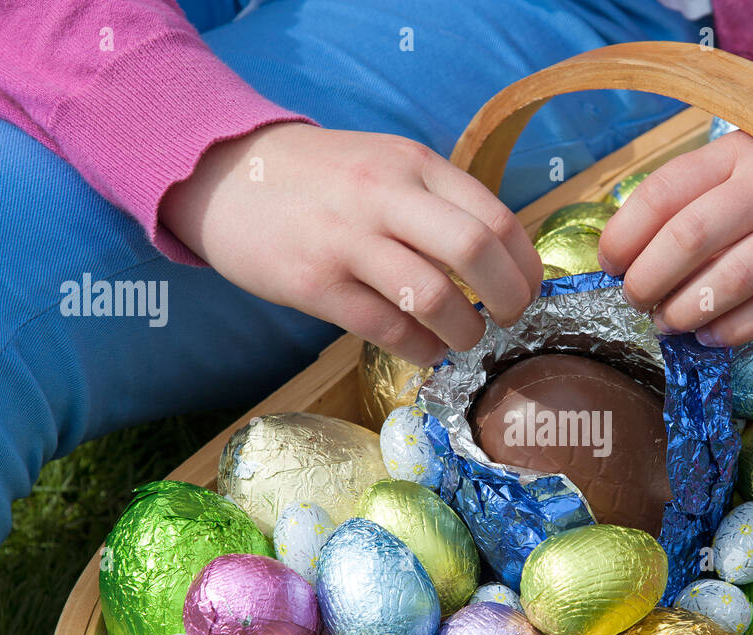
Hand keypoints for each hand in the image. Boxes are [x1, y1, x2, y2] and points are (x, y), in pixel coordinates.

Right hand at [160, 123, 542, 365]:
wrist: (224, 174)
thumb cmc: (321, 179)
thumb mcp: (386, 165)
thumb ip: (438, 201)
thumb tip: (501, 261)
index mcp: (414, 164)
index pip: (495, 218)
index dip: (525, 266)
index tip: (528, 291)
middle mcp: (385, 196)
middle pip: (475, 251)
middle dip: (508, 299)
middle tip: (510, 321)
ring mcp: (347, 240)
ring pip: (434, 296)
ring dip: (465, 332)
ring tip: (465, 339)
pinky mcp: (315, 283)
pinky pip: (387, 328)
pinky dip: (421, 349)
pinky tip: (427, 352)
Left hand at [598, 131, 752, 346]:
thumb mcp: (751, 157)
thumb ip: (700, 191)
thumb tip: (630, 248)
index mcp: (741, 152)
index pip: (664, 192)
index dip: (625, 234)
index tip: (610, 263)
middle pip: (688, 240)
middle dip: (648, 281)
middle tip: (636, 300)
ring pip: (729, 283)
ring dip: (685, 312)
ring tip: (667, 323)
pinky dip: (730, 331)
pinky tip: (709, 335)